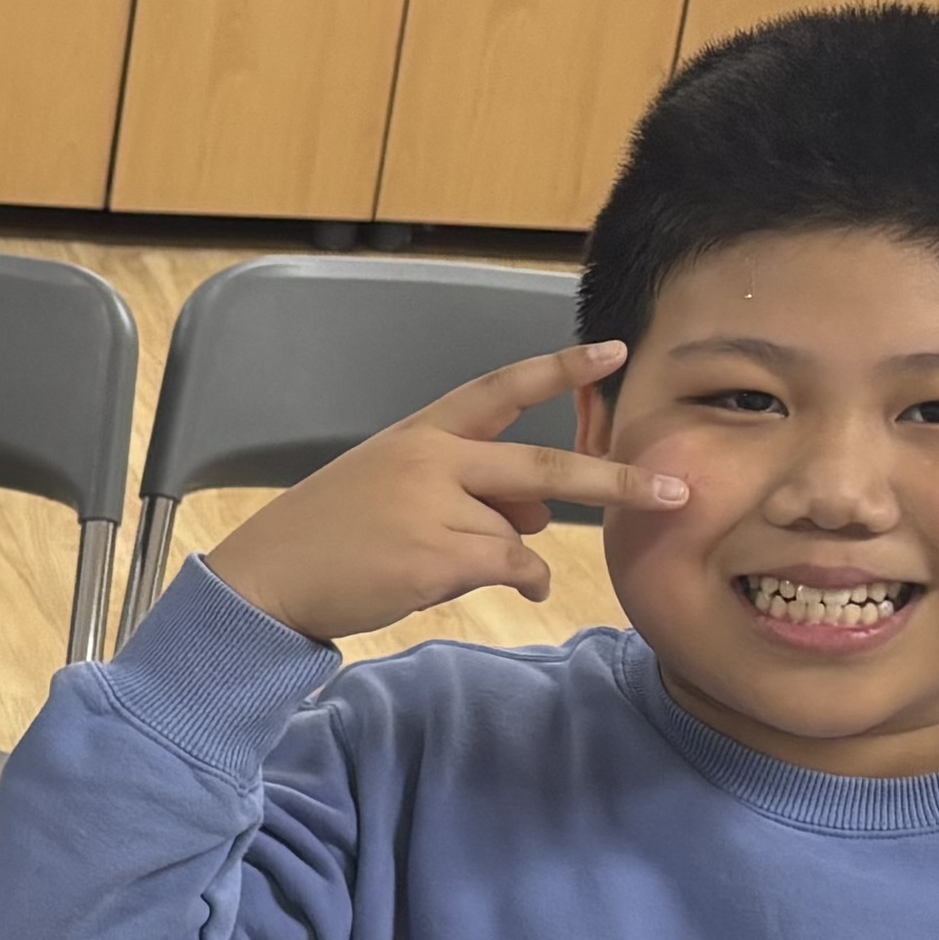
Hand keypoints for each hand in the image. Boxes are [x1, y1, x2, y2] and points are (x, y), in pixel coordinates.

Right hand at [204, 343, 686, 644]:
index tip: (614, 351)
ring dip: (515, 556)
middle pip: (541, 465)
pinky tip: (511, 588)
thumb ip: (468, 493)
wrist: (267, 575)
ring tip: (473, 566)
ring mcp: (432, 507)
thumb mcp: (395, 492)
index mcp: (419, 433)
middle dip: (613, 478)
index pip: (499, 389)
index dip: (559, 370)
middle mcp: (430, 460)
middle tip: (672, 488)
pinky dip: (521, 581)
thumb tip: (539, 521)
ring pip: (517, 534)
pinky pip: (509, 568)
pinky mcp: (436, 556)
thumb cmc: (329, 535)